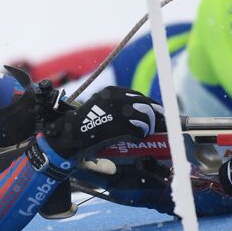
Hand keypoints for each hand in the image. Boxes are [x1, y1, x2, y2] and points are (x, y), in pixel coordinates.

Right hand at [43, 86, 163, 157]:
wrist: (73, 132)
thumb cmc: (85, 123)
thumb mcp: (100, 106)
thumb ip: (118, 105)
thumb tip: (141, 111)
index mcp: (113, 92)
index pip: (139, 97)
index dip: (150, 106)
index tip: (155, 113)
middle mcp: (119, 98)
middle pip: (147, 105)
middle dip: (155, 116)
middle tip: (158, 125)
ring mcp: (121, 110)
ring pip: (147, 117)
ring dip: (148, 127)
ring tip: (145, 133)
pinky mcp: (123, 124)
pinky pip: (140, 129)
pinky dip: (141, 135)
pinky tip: (137, 138)